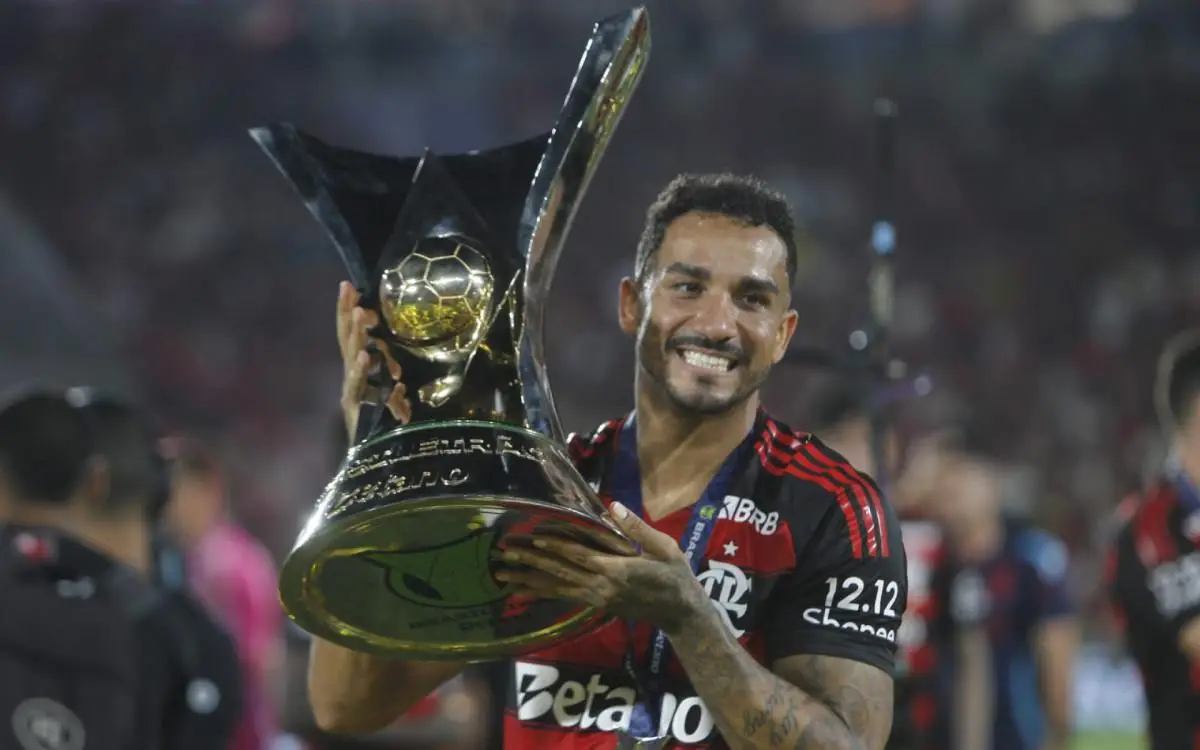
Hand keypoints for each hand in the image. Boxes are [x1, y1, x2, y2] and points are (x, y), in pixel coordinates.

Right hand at [336, 281, 411, 437]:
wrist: (368, 466)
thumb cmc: (383, 434)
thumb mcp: (394, 407)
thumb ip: (396, 396)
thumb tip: (401, 389)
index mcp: (359, 373)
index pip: (351, 335)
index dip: (346, 311)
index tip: (348, 285)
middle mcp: (350, 379)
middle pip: (345, 340)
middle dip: (346, 313)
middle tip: (348, 289)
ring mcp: (350, 392)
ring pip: (350, 358)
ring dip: (354, 335)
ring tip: (359, 314)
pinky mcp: (353, 408)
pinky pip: (357, 385)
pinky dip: (361, 370)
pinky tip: (365, 355)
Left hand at [496, 502, 708, 633]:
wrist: (680, 613)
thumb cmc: (675, 576)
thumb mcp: (663, 548)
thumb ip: (636, 529)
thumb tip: (611, 507)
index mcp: (618, 570)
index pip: (580, 556)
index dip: (556, 547)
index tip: (533, 538)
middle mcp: (602, 586)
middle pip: (561, 573)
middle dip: (531, 563)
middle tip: (505, 555)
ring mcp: (597, 598)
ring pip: (557, 588)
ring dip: (529, 581)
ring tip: (503, 577)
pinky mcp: (596, 604)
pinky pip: (565, 596)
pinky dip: (543, 593)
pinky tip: (525, 591)